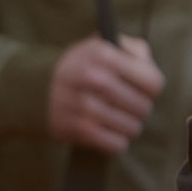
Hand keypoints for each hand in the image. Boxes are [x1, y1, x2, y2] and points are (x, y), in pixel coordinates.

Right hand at [48, 35, 163, 153]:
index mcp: (104, 54)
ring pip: (132, 128)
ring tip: (116, 118)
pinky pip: (116, 145)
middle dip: (139, 109)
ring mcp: (84, 105)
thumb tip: (148, 65)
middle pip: (144, 107)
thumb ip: (135, 49)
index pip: (154, 83)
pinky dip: (116, 142)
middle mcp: (93, 78)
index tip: (141, 89)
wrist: (37, 87)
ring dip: (128, 127)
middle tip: (126, 105)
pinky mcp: (77, 129)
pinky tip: (107, 131)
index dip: (152, 89)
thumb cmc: (84, 67)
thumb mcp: (105, 45)